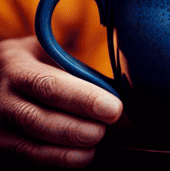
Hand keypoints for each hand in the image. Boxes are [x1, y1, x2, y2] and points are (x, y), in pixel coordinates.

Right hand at [0, 36, 122, 166]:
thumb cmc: (33, 61)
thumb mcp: (48, 52)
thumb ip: (75, 66)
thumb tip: (117, 86)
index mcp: (17, 66)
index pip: (50, 85)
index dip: (83, 98)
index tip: (112, 107)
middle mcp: (2, 97)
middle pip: (38, 119)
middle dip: (75, 128)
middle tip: (104, 129)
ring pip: (31, 144)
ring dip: (68, 148)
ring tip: (95, 143)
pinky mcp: (0, 146)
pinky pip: (29, 156)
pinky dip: (57, 158)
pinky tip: (81, 156)